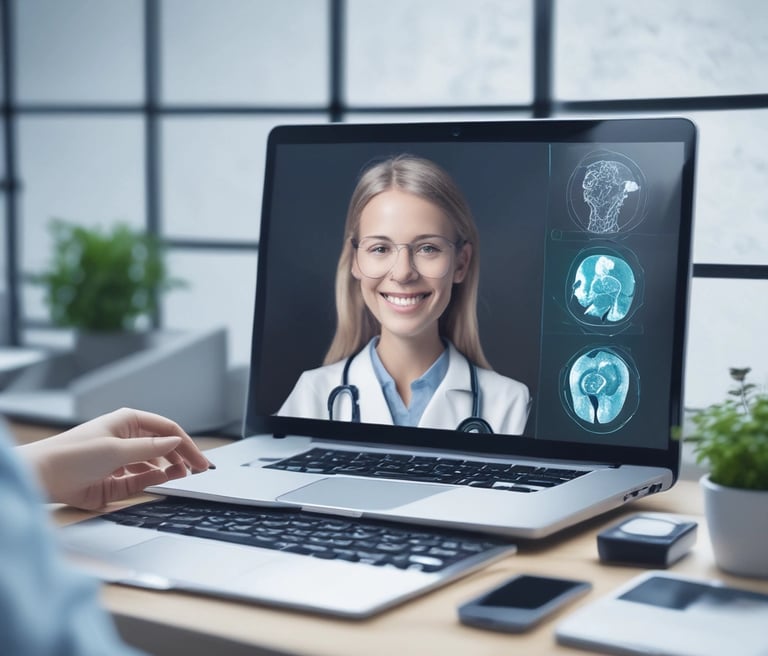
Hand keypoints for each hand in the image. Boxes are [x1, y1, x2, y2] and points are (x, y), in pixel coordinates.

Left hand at [18, 407, 212, 509]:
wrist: (42, 477)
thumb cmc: (74, 454)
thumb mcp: (117, 449)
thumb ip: (150, 448)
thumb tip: (177, 442)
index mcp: (128, 422)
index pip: (167, 430)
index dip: (186, 443)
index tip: (200, 460)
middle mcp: (127, 439)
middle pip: (164, 447)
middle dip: (182, 457)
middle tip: (200, 470)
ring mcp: (122, 461)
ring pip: (155, 464)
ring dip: (170, 469)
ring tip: (185, 476)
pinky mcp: (115, 482)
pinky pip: (142, 480)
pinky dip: (155, 480)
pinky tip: (165, 480)